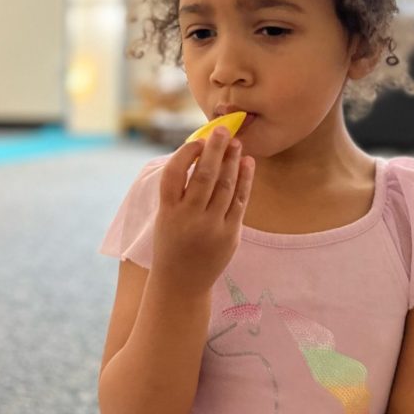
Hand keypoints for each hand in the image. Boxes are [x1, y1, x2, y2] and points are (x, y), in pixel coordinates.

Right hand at [151, 127, 254, 296]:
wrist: (182, 282)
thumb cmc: (172, 242)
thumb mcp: (166, 216)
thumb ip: (180, 190)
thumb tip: (201, 153)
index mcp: (167, 211)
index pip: (174, 174)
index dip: (186, 153)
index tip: (198, 140)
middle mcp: (189, 218)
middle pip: (204, 176)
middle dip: (216, 149)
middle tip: (223, 130)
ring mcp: (211, 227)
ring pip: (225, 186)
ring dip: (233, 161)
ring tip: (237, 144)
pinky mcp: (230, 234)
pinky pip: (240, 201)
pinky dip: (245, 180)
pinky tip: (247, 163)